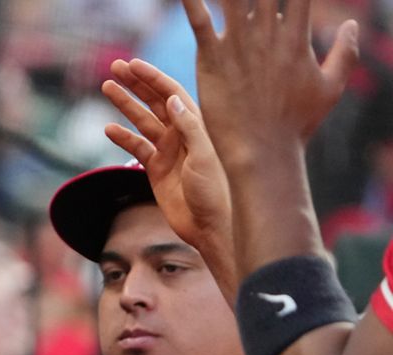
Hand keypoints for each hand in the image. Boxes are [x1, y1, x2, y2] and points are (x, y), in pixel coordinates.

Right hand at [103, 59, 232, 272]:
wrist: (212, 226)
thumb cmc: (217, 190)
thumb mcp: (205, 155)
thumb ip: (188, 126)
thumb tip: (170, 99)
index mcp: (198, 126)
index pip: (172, 93)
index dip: (152, 78)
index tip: (132, 65)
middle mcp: (183, 134)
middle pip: (156, 101)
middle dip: (136, 84)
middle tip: (115, 67)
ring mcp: (170, 151)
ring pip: (143, 121)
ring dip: (125, 105)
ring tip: (107, 87)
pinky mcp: (157, 170)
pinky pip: (138, 148)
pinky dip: (123, 138)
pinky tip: (109, 129)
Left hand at [181, 0, 359, 167]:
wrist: (264, 152)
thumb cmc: (296, 124)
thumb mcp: (329, 86)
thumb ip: (344, 52)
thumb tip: (350, 25)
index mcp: (296, 38)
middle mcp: (269, 36)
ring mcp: (240, 46)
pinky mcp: (212, 59)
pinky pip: (200, 21)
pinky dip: (192, 1)